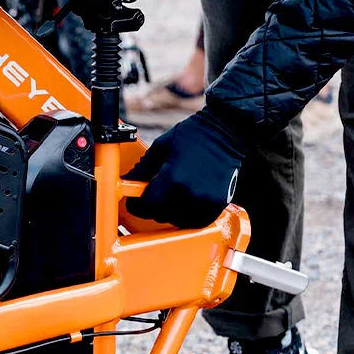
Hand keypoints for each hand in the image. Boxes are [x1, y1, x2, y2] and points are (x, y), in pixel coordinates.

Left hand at [124, 107, 245, 227]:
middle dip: (151, 207)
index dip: (136, 205)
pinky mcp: (218, 204)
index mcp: (172, 178)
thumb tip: (126, 180)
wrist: (227, 131)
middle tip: (152, 195)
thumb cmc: (193, 135)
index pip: (146, 206)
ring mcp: (205, 201)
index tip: (135, 201)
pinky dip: (187, 217)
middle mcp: (189, 193)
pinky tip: (184, 203)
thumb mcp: (161, 147)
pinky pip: (196, 222)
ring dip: (169, 213)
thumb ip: (142, 168)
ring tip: (170, 197)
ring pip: (177, 221)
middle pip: (160, 215)